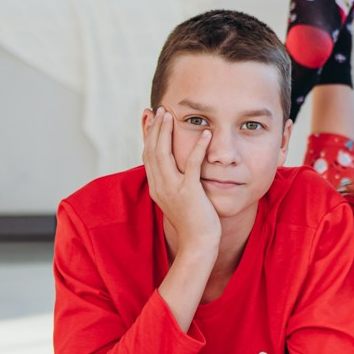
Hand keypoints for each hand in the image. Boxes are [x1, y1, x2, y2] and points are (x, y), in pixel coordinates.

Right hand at [141, 108, 218, 252]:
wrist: (198, 243)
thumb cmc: (194, 221)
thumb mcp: (179, 198)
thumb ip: (174, 182)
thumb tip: (176, 168)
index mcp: (157, 187)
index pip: (147, 155)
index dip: (147, 135)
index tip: (148, 117)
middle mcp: (160, 186)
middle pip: (152, 151)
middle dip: (154, 128)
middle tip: (159, 109)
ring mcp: (173, 190)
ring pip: (165, 155)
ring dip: (167, 133)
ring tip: (171, 115)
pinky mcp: (189, 193)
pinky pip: (193, 166)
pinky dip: (198, 148)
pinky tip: (206, 134)